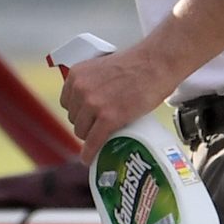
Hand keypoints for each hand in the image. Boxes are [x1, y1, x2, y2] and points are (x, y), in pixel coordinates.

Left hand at [56, 42, 186, 148]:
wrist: (155, 64)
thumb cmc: (135, 66)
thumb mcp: (101, 69)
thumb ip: (91, 84)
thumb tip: (89, 103)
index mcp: (76, 75)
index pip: (68, 103)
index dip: (79, 112)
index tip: (88, 117)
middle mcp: (80, 89)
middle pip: (74, 118)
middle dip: (86, 124)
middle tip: (101, 126)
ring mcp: (94, 104)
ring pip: (82, 131)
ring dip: (91, 135)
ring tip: (105, 135)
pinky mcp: (109, 117)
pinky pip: (94, 141)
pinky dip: (91, 152)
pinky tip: (89, 159)